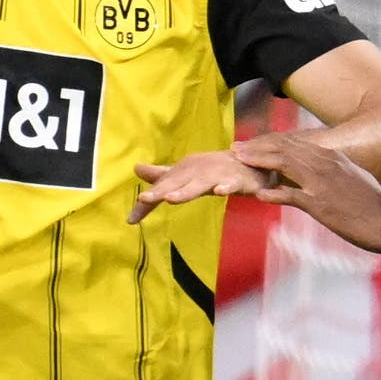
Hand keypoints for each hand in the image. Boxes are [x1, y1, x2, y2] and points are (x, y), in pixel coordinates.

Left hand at [129, 147, 265, 218]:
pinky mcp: (236, 180)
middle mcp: (197, 171)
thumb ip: (161, 176)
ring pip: (200, 184)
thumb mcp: (185, 173)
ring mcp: (217, 175)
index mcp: (184, 171)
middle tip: (145, 199)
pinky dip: (226, 186)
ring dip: (186, 191)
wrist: (249, 161)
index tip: (131, 219)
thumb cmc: (212, 169)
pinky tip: (220, 191)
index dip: (148, 200)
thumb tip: (136, 168)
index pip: (163, 187)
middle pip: (177, 183)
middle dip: (161, 190)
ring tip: (171, 199)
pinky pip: (231, 184)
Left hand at [234, 127, 380, 247]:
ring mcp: (322, 183)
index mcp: (333, 157)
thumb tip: (329, 166)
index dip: (272, 143)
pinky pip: (292, 196)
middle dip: (259, 147)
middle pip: (285, 149)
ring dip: (259, 161)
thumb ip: (337, 169)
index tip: (254, 144)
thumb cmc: (375, 203)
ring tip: (239, 160)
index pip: (296, 144)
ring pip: (285, 164)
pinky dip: (274, 194)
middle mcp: (326, 164)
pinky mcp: (321, 204)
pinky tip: (258, 194)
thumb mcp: (354, 177)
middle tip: (237, 148)